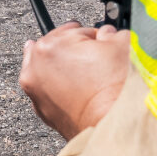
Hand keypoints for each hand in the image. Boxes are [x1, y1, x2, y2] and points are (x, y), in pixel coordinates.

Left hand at [19, 22, 129, 139]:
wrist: (113, 125)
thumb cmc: (116, 89)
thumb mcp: (122, 45)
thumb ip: (111, 32)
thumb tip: (107, 34)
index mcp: (50, 45)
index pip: (74, 30)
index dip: (91, 35)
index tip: (99, 41)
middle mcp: (35, 66)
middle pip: (55, 47)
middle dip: (73, 49)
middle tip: (91, 56)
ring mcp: (34, 90)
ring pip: (45, 68)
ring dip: (59, 65)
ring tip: (77, 69)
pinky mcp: (40, 109)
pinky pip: (47, 90)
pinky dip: (56, 87)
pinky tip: (70, 87)